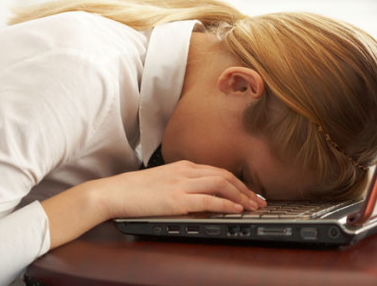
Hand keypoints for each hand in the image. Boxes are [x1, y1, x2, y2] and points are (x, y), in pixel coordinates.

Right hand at [97, 160, 266, 218]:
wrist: (117, 191)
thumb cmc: (137, 189)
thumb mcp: (165, 180)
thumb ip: (184, 184)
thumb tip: (202, 196)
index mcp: (184, 166)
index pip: (218, 171)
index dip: (238, 182)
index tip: (250, 193)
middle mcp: (187, 171)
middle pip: (225, 175)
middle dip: (246, 189)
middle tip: (260, 201)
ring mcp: (182, 183)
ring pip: (221, 184)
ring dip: (241, 196)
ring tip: (254, 207)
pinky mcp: (177, 198)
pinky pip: (208, 198)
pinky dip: (226, 203)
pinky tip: (236, 209)